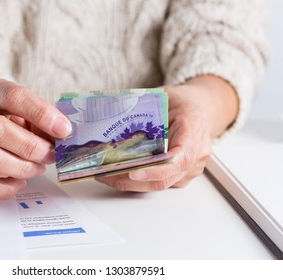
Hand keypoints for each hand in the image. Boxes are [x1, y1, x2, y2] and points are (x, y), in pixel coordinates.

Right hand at [0, 78, 71, 198]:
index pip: (14, 97)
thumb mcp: (26, 110)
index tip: (63, 130)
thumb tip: (63, 134)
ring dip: (19, 167)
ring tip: (37, 168)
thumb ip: (42, 119)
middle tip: (50, 155)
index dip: (41, 114)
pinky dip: (3, 187)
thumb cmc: (9, 117)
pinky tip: (20, 183)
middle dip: (30, 147)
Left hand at [97, 75, 237, 190]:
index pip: (178, 159)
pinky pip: (160, 182)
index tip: (133, 173)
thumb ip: (144, 109)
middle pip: (165, 178)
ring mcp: (192, 168)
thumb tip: (112, 117)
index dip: (155, 170)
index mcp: (193, 129)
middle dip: (131, 180)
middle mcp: (196, 153)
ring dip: (131, 183)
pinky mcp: (183, 175)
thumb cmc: (180, 102)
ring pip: (160, 184)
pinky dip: (138, 181)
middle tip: (106, 174)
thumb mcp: (163, 96)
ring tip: (106, 175)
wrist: (199, 109)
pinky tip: (118, 174)